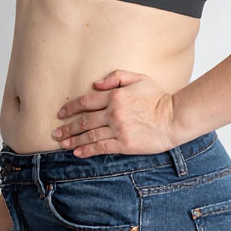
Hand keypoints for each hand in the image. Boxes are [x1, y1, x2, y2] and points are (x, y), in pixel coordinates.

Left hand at [52, 70, 179, 157]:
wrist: (175, 118)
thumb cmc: (158, 97)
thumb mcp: (139, 78)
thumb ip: (116, 77)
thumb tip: (95, 84)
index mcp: (115, 96)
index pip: (86, 102)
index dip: (71, 108)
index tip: (61, 113)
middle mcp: (113, 113)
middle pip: (84, 121)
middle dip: (67, 127)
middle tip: (55, 132)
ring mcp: (118, 129)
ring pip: (90, 135)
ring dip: (74, 140)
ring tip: (62, 143)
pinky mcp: (125, 144)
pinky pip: (101, 147)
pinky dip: (88, 150)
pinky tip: (78, 153)